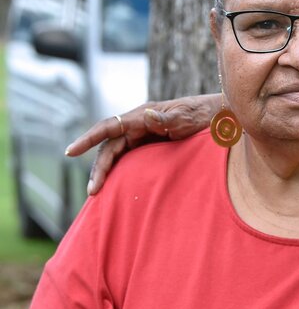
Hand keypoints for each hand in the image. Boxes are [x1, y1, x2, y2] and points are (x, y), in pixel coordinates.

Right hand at [65, 93, 222, 194]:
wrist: (218, 117)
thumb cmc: (202, 116)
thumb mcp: (187, 117)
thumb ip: (168, 118)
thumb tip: (148, 115)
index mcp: (143, 115)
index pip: (109, 126)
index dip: (88, 138)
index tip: (71, 151)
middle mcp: (138, 124)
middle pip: (109, 146)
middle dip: (99, 168)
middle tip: (93, 191)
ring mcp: (143, 134)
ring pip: (116, 153)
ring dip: (106, 171)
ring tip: (97, 193)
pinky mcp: (149, 144)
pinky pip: (128, 157)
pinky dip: (118, 171)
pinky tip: (114, 187)